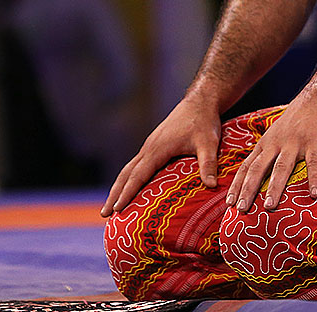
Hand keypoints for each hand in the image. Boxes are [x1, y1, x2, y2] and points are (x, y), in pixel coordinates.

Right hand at [101, 95, 221, 216]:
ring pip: (128, 169)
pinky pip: (136, 165)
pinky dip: (128, 179)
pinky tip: (129, 189)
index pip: (137, 176)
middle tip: (104, 214)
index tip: (116, 209)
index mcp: (157, 149)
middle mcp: (149, 149)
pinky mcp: (154, 147)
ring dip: (118, 187)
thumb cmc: (204, 122)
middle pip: (125, 174)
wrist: (200, 103)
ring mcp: (150, 147)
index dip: (127, 193)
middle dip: (114, 194)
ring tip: (110, 207)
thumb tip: (212, 186)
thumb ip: (209, 164)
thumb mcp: (208, 143)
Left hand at [226, 87, 316, 211]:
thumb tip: (262, 176)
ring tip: (269, 207)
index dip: (237, 185)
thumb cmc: (299, 118)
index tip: (228, 204)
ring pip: (282, 167)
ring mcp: (296, 142)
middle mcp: (277, 143)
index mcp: (267, 143)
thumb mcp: (278, 133)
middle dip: (248, 190)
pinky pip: (314, 163)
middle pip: (259, 169)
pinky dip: (314, 179)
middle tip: (240, 210)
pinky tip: (314, 195)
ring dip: (274, 188)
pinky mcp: (315, 141)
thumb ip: (271, 152)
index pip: (247, 166)